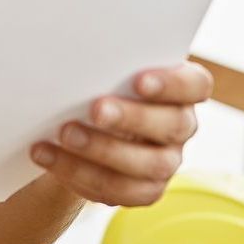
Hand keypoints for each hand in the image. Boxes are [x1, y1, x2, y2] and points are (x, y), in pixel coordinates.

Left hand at [30, 61, 212, 206]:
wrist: (80, 125)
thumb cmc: (95, 84)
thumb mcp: (102, 70)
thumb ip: (103, 64)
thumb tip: (68, 53)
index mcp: (181, 90)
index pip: (195, 84)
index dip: (172, 84)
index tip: (139, 81)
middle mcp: (180, 126)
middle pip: (172, 125)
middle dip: (131, 118)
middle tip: (95, 109)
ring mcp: (165, 161)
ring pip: (148, 164)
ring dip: (102, 150)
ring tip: (65, 134)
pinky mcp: (143, 190)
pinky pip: (119, 190)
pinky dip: (78, 172)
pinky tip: (48, 155)